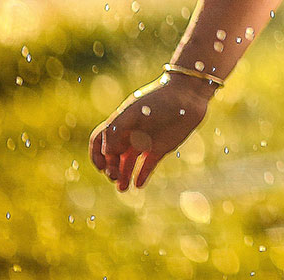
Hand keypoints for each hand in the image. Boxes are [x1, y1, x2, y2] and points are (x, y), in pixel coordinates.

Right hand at [89, 73, 213, 190]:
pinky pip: (147, 166)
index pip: (99, 143)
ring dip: (123, 176)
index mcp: (120, 124)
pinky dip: (141, 176)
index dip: (97, 156)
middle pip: (113, 157)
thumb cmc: (158, 100)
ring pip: (128, 164)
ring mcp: (145, 142)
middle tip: (115, 176)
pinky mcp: (160, 149)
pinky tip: (138, 184)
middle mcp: (131, 135)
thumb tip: (107, 153)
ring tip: (122, 188)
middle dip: (111, 169)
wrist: (187, 96)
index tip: (102, 166)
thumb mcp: (132, 113)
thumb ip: (114, 131)